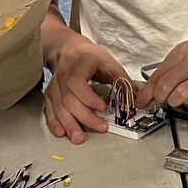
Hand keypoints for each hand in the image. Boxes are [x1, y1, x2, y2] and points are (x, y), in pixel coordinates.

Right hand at [43, 29, 131, 143]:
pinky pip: (50, 110)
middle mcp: (63, 75)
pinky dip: (55, 122)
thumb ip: (122, 80)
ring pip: (58, 107)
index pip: (77, 82)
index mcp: (79, 64)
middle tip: (100, 127)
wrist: (69, 50)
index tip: (102, 107)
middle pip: (68, 99)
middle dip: (84, 116)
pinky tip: (61, 132)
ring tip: (79, 138)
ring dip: (69, 124)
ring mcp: (54, 85)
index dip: (88, 97)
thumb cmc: (90, 56)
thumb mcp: (109, 62)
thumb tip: (137, 97)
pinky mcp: (50, 94)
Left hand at [142, 37, 187, 114]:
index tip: (142, 101)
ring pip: (180, 94)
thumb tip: (149, 89)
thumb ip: (171, 68)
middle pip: (166, 85)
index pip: (159, 74)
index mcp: (185, 50)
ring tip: (177, 101)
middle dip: (159, 98)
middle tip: (161, 101)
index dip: (147, 91)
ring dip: (174, 102)